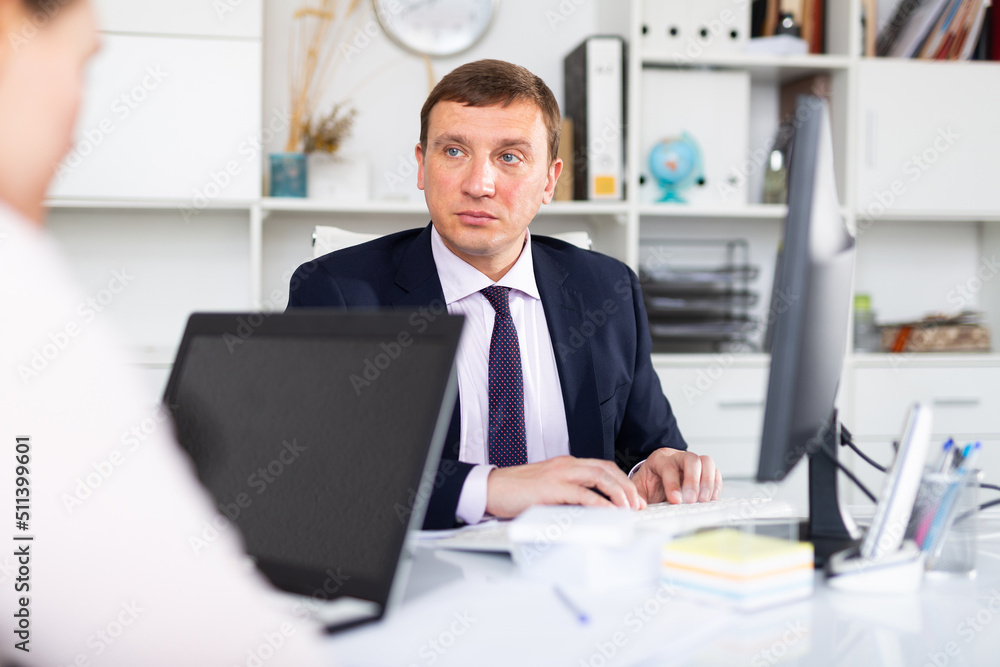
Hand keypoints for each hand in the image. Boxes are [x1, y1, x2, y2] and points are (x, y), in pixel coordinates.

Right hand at [485, 455, 646, 518]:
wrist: (490, 488)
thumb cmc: (516, 491)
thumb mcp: (548, 488)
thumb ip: (568, 493)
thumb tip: (590, 509)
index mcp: (566, 464)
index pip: (603, 467)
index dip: (622, 481)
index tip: (633, 497)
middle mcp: (566, 465)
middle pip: (606, 470)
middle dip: (627, 487)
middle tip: (638, 505)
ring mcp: (559, 474)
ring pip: (599, 477)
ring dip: (618, 493)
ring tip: (629, 508)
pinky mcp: (551, 488)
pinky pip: (581, 493)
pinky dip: (599, 502)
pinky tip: (608, 511)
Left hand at [632, 448, 721, 504]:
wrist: (656, 479)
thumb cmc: (649, 482)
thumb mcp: (638, 487)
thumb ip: (637, 495)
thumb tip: (639, 505)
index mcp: (660, 459)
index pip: (669, 466)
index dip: (673, 484)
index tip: (675, 500)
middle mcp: (678, 457)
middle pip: (691, 459)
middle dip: (693, 481)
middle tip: (691, 500)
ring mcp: (693, 462)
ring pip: (707, 462)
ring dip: (707, 482)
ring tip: (703, 500)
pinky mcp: (704, 471)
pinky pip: (715, 472)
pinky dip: (715, 485)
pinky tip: (710, 498)